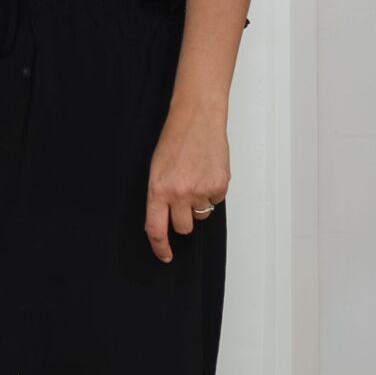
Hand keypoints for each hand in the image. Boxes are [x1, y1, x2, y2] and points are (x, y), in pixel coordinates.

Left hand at [144, 106, 228, 263]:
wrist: (197, 118)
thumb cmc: (174, 140)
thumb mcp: (157, 169)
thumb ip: (160, 195)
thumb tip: (167, 218)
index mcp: (158, 190)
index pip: (156, 229)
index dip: (160, 247)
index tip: (165, 256)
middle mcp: (179, 194)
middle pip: (182, 228)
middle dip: (182, 220)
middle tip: (182, 199)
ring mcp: (201, 190)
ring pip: (201, 215)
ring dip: (198, 204)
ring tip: (195, 178)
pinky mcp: (219, 185)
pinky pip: (216, 200)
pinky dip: (212, 190)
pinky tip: (207, 171)